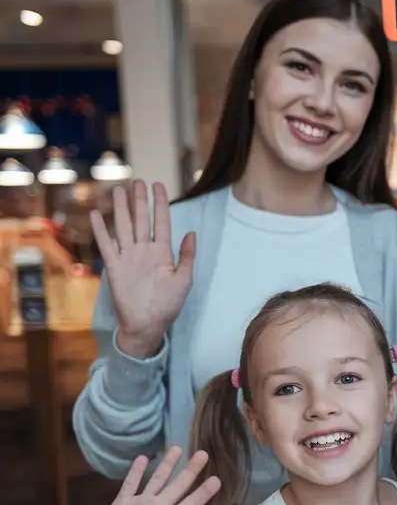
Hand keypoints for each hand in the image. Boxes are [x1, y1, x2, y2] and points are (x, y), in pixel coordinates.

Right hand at [91, 181, 195, 356]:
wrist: (148, 324)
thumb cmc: (169, 305)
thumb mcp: (185, 279)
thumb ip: (187, 256)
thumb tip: (191, 232)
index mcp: (163, 253)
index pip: (162, 222)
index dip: (161, 204)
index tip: (159, 185)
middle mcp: (145, 251)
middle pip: (141, 220)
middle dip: (140, 200)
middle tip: (138, 181)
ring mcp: (129, 257)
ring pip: (124, 227)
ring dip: (122, 208)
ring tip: (119, 189)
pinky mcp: (115, 267)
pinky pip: (107, 245)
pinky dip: (101, 230)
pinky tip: (97, 214)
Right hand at [91, 447, 220, 504]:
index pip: (191, 503)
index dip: (203, 492)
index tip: (217, 480)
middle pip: (178, 486)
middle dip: (190, 470)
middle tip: (203, 454)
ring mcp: (141, 503)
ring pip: (157, 480)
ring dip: (167, 464)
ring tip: (177, 448)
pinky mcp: (123, 503)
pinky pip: (130, 484)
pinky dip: (136, 472)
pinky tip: (143, 458)